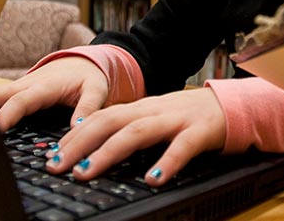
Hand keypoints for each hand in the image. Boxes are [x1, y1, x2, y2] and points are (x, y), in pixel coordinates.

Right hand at [0, 57, 109, 130]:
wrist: (83, 61)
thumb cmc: (89, 76)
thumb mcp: (96, 90)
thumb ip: (88, 108)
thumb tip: (76, 128)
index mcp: (44, 86)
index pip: (20, 101)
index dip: (7, 115)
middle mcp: (26, 85)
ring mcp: (18, 88)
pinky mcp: (16, 92)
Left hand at [43, 88, 226, 186]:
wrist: (232, 104)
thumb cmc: (190, 118)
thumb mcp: (155, 120)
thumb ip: (128, 131)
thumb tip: (92, 151)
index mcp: (140, 109)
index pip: (99, 118)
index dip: (73, 136)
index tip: (51, 156)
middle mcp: (153, 111)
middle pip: (110, 121)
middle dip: (79, 144)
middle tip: (57, 166)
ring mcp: (176, 119)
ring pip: (137, 132)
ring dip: (109, 152)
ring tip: (88, 172)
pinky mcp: (200, 131)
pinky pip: (182, 147)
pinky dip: (167, 162)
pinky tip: (154, 179)